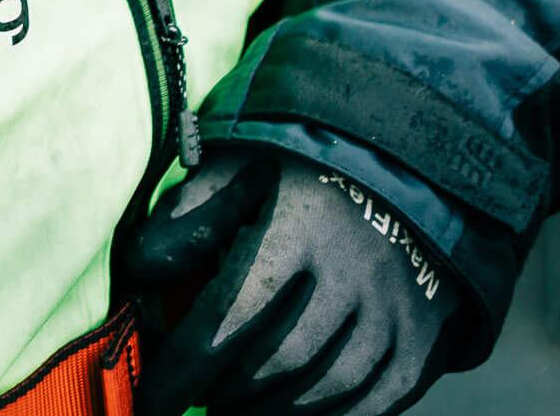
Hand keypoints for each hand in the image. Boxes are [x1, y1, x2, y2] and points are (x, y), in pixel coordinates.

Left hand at [122, 150, 461, 415]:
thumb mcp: (234, 168)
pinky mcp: (422, 342)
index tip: (152, 397)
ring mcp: (397, 310)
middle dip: (223, 391)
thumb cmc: (296, 171)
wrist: (403, 170)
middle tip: (194, 397)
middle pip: (276, 360)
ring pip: (325, 389)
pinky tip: (288, 412)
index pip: (230, 315)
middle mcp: (355, 271)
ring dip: (268, 412)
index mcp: (300, 224)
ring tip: (230, 410)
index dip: (185, 368)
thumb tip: (136, 273)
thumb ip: (183, 219)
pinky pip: (374, 403)